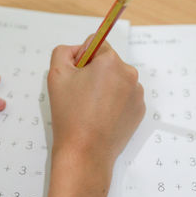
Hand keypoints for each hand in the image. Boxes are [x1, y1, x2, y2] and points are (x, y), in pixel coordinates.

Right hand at [48, 41, 144, 171]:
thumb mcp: (56, 74)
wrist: (86, 152)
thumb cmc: (70, 114)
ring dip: (106, 87)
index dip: (82, 59)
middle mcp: (130, 74)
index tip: (77, 77)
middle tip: (82, 96)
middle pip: (109, 63)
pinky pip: (125, 97)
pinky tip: (103, 117)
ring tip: (92, 109)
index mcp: (111, 61)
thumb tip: (78, 51)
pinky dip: (115, 102)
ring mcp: (138, 94)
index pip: (97, 44)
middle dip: (95, 73)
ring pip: (118, 80)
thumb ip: (64, 52)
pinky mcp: (140, 111)